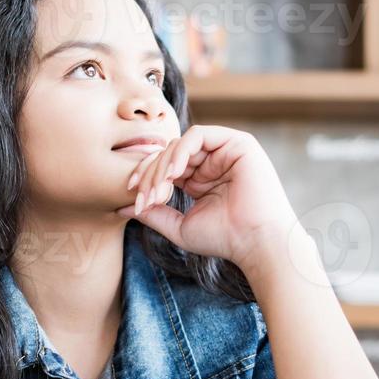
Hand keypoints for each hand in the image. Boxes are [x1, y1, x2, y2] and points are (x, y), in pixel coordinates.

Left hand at [117, 125, 300, 270]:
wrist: (256, 243)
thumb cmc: (224, 239)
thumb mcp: (179, 225)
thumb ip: (153, 213)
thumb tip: (122, 206)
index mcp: (200, 178)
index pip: (165, 167)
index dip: (146, 177)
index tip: (133, 197)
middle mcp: (212, 161)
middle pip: (168, 154)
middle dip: (151, 174)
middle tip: (145, 198)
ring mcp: (225, 150)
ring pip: (179, 144)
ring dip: (163, 166)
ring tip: (160, 190)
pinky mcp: (237, 142)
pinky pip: (198, 135)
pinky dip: (181, 151)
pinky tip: (174, 173)